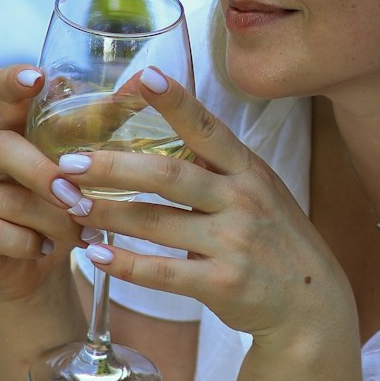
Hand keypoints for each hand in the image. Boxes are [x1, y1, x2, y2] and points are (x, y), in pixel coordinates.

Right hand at [0, 65, 89, 303]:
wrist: (34, 269)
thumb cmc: (64, 204)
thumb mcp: (83, 163)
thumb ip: (105, 124)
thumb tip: (144, 82)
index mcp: (13, 128)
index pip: (2, 92)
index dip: (14, 81)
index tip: (37, 77)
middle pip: (1, 146)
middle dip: (43, 173)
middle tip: (77, 198)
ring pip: (5, 198)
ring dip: (50, 219)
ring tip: (84, 233)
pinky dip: (27, 243)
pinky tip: (47, 248)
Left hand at [57, 73, 356, 350]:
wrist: (311, 302)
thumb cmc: (276, 241)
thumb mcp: (260, 192)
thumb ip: (218, 168)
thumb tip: (165, 135)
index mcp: (250, 170)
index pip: (208, 128)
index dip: (176, 102)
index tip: (142, 78)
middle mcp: (243, 200)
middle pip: (169, 176)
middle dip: (113, 168)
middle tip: (68, 163)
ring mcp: (234, 242)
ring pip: (158, 223)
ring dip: (107, 214)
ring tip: (70, 206)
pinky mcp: (224, 283)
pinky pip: (164, 273)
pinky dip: (126, 264)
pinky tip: (96, 255)